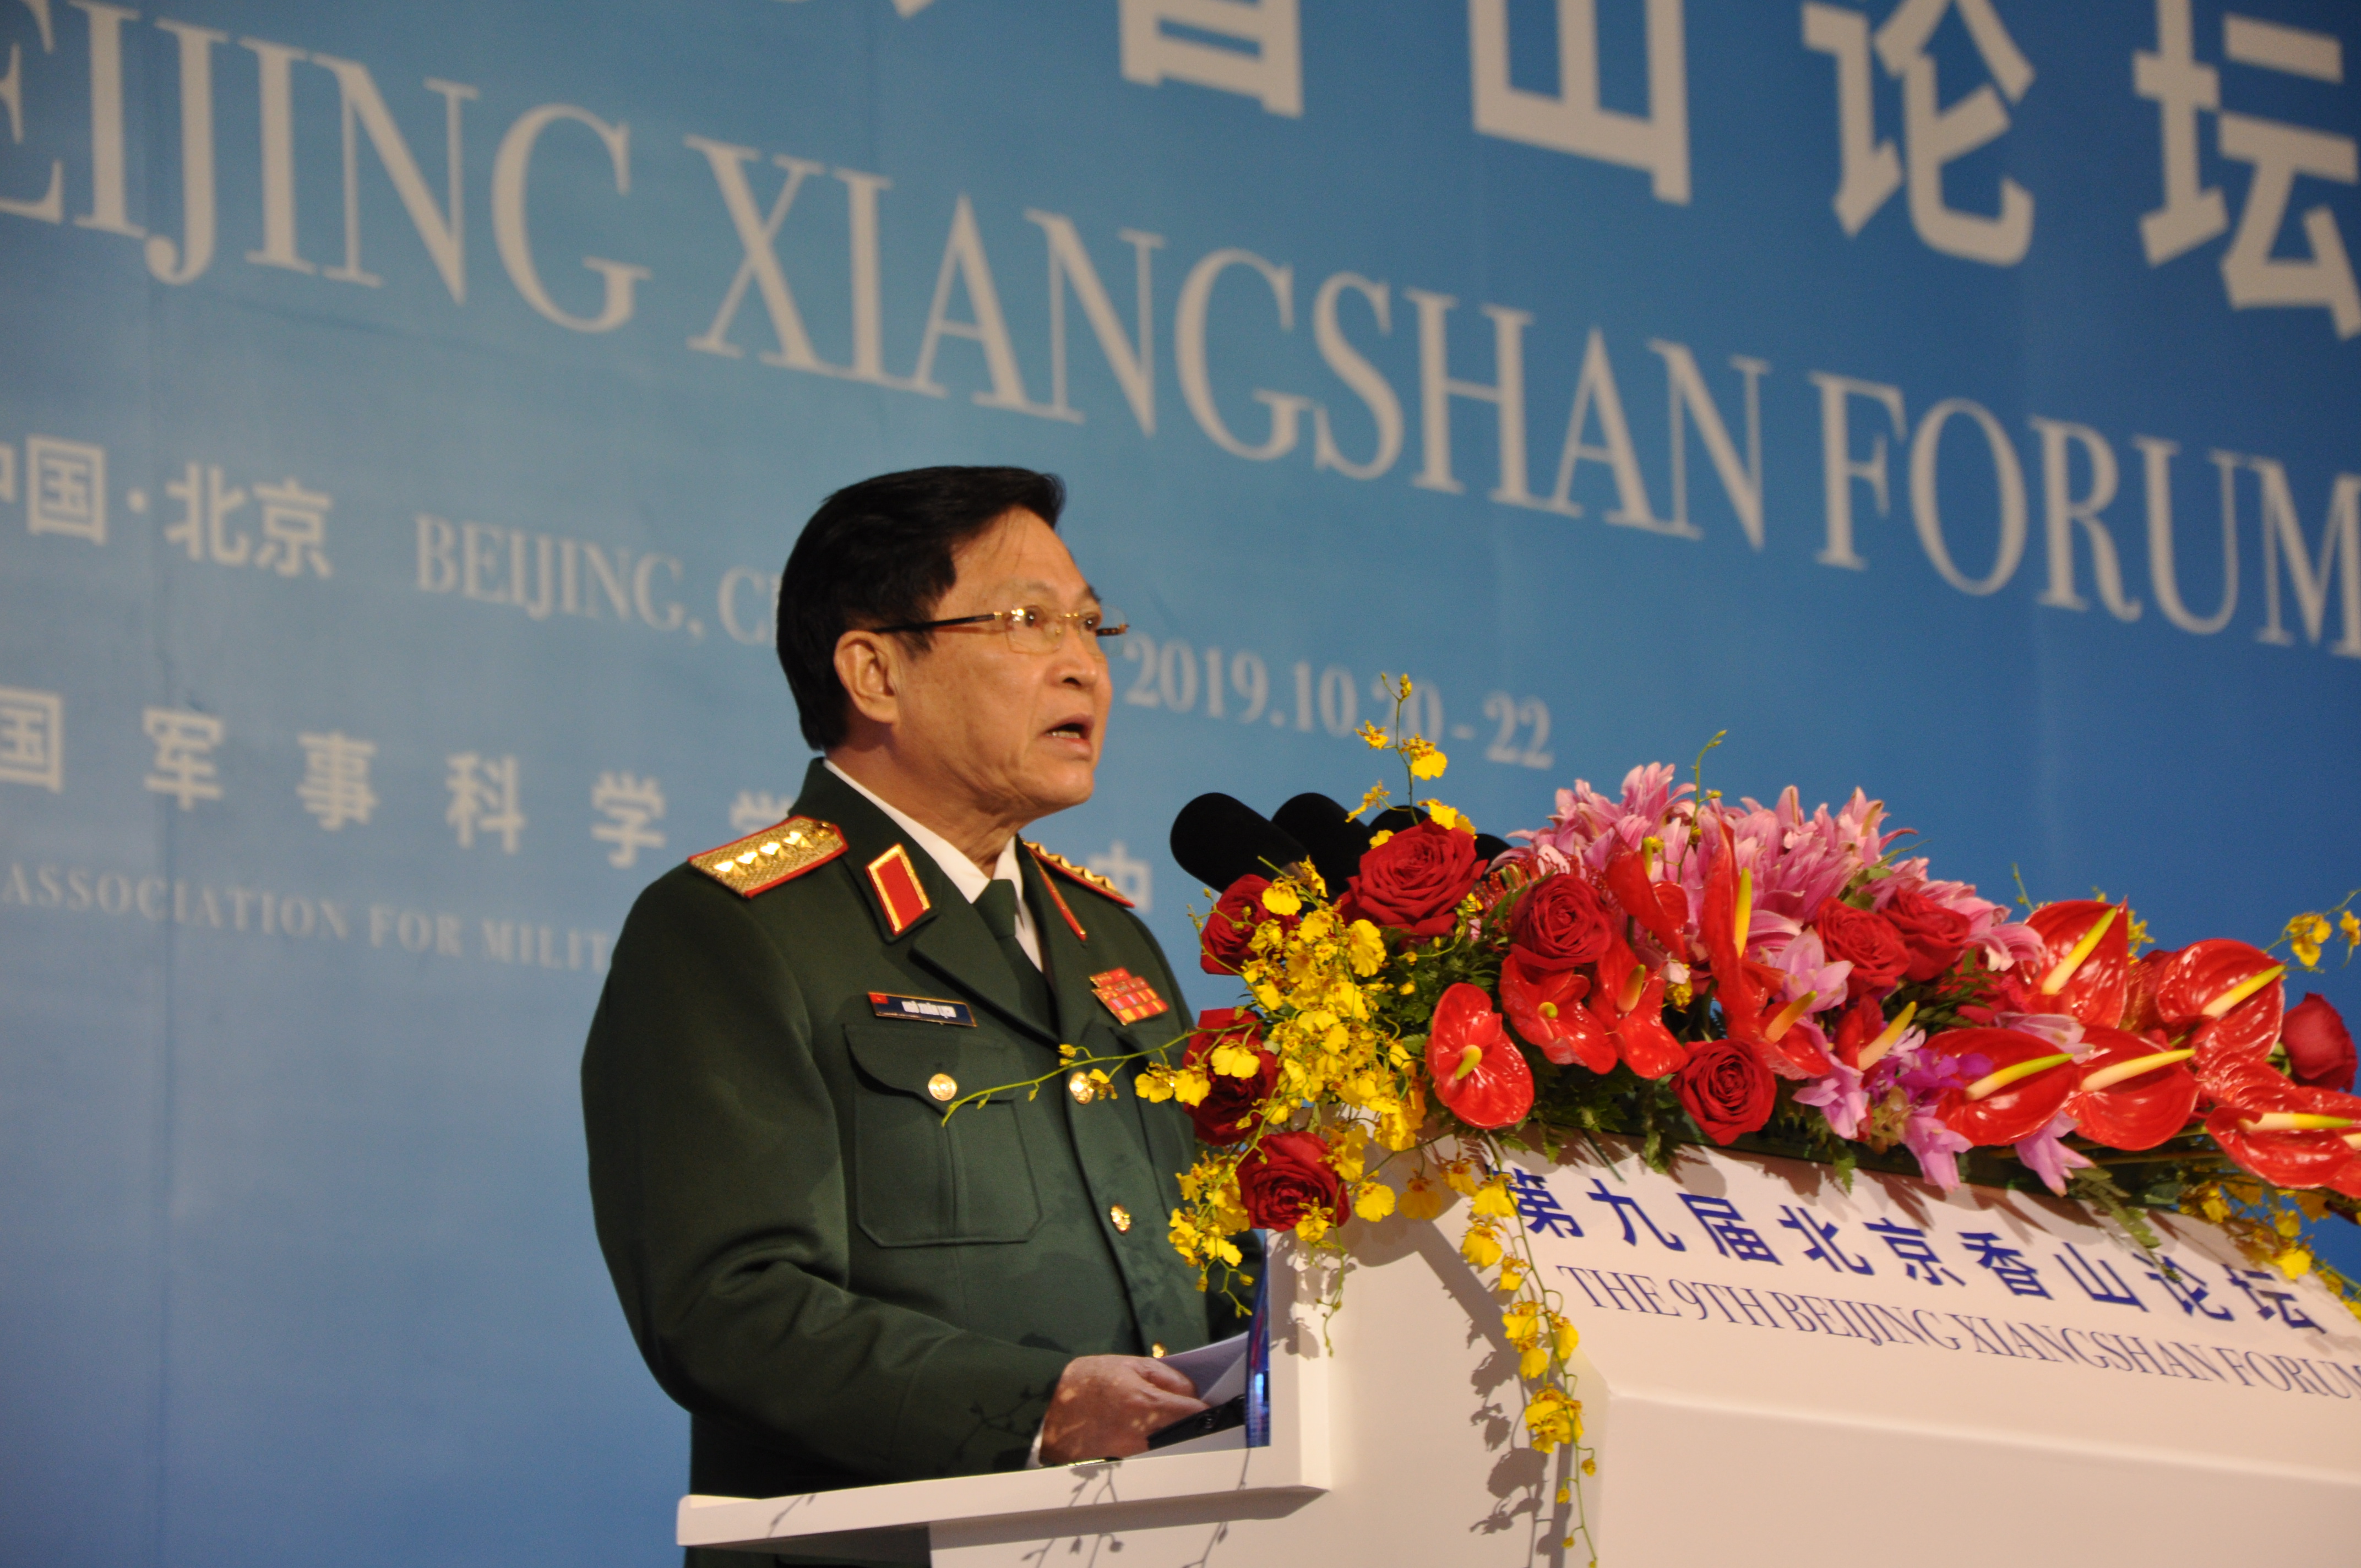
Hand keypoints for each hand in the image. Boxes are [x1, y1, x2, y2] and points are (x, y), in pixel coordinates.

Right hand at [1037, 1354, 1206, 1463]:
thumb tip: (1194, 1393)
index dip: (1210, 1408)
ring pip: (1173, 1450)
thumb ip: (1168, 1377)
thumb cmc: (1086, 1382)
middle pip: (1189, 1437)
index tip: (1216, 1405)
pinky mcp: (1122, 1467)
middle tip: (1198, 1416)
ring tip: (1175, 1426)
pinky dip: (1159, 1449)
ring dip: (1179, 1439)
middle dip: (1197, 1426)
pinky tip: (1154, 1438)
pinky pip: (1152, 1458)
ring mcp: (1134, 1455)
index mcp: (1148, 1405)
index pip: (1198, 1413)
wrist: (1044, 1410)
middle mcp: (1144, 1436)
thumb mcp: (1129, 1365)